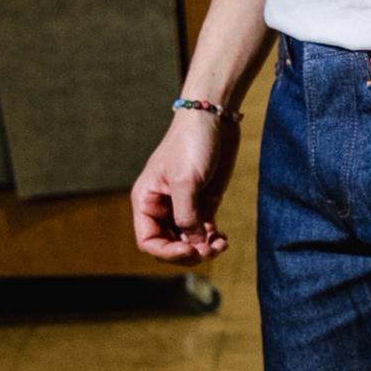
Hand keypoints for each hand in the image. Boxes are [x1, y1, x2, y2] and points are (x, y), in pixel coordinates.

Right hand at [131, 109, 236, 263]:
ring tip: (220, 245)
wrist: (214, 118)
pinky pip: (204, 231)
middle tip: (207, 251)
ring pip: (189, 240)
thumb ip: (186, 216)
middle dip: (188, 252)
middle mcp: (162, 207)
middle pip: (169, 244)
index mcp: (147, 200)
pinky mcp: (204, 201)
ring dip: (204, 248)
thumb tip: (193, 245)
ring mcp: (184, 205)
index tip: (188, 249)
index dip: (166, 251)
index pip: (148, 240)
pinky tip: (223, 239)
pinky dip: (212, 239)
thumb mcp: (186, 181)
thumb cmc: (191, 143)